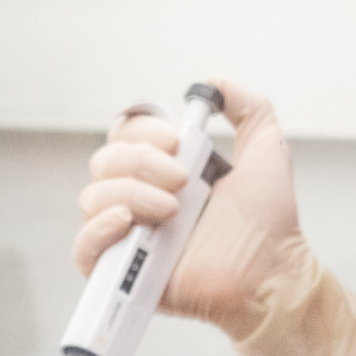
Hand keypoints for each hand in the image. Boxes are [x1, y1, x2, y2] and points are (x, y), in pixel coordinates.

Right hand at [73, 77, 304, 341]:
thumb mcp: (266, 150)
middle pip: (104, 162)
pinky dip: (97, 230)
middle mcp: (141, 199)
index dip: (144, 131)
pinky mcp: (122, 273)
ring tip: (172, 211)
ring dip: (130, 194)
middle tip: (183, 180)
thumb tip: (216, 82)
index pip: (125, 135)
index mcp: (164, 170)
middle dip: (141, 162)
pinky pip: (84, 247)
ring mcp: (129, 236)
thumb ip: (249, 108)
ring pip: (92, 197)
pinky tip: (128, 224)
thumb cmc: (270, 223)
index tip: (179, 141)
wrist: (272, 273)